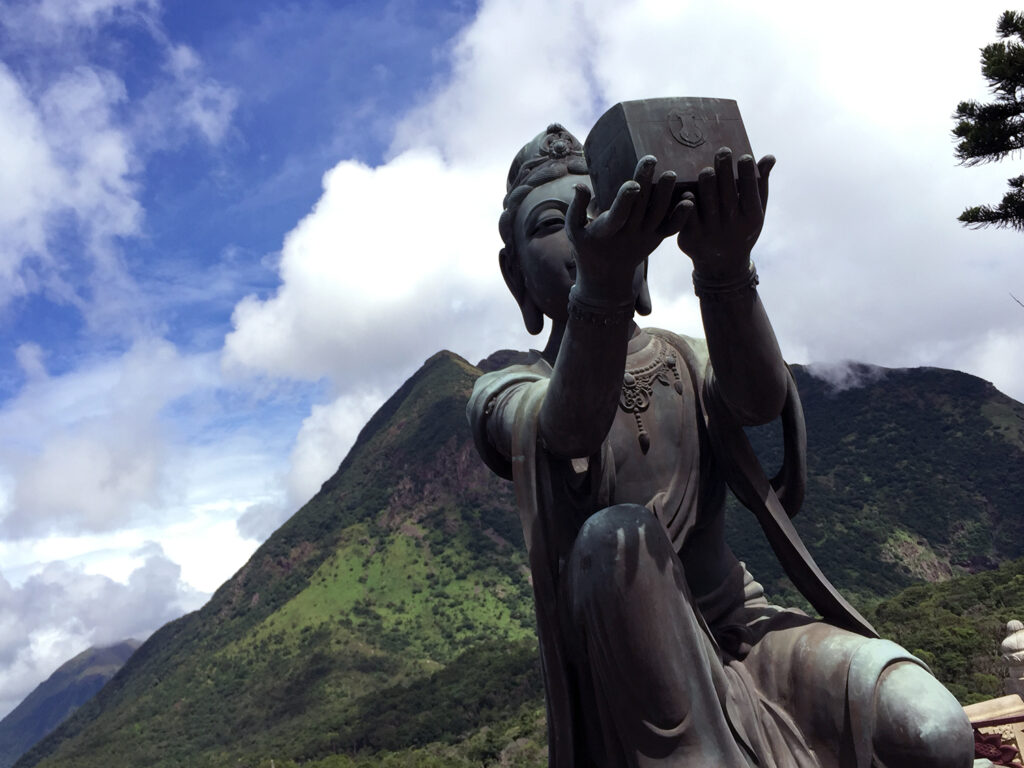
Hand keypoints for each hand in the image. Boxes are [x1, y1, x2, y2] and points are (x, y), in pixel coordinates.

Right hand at [567, 155, 687, 301]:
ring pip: (658, 216)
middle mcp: (627, 235)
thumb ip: (575, 208)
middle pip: (640, 208)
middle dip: (646, 184)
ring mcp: (644, 238)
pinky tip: (690, 198)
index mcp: (605, 232)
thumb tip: (579, 185)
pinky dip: (682, 216)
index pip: (618, 215)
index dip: (625, 200)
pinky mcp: (655, 239)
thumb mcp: (574, 231)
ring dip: (666, 195)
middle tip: (651, 159)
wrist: (607, 277)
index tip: (632, 183)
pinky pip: (671, 228)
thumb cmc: (587, 247)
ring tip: (671, 173)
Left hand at [677, 148, 774, 279]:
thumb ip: (760, 183)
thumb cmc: (741, 229)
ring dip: (707, 180)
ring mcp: (710, 232)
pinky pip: (687, 214)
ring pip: (707, 199)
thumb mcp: (756, 211)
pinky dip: (687, 200)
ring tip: (707, 169)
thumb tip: (769, 157)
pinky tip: (687, 189)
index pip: (751, 189)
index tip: (744, 156)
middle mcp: (731, 225)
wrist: (722, 265)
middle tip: (722, 152)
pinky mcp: (690, 237)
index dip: (747, 171)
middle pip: (727, 190)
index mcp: (751, 217)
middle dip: (725, 168)